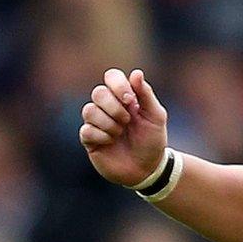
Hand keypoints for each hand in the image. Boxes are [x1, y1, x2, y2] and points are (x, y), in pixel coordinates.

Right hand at [78, 68, 169, 187]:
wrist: (147, 169)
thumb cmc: (152, 141)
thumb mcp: (155, 116)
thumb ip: (146, 94)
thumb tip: (136, 73)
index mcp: (124, 97)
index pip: (111, 76)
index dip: (118, 85)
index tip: (130, 100)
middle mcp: (108, 107)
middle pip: (98, 92)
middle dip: (114, 107)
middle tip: (127, 121)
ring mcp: (97, 123)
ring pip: (89, 110)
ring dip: (108, 123)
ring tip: (119, 133)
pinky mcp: (89, 139)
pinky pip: (86, 130)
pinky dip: (102, 136)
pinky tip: (110, 143)